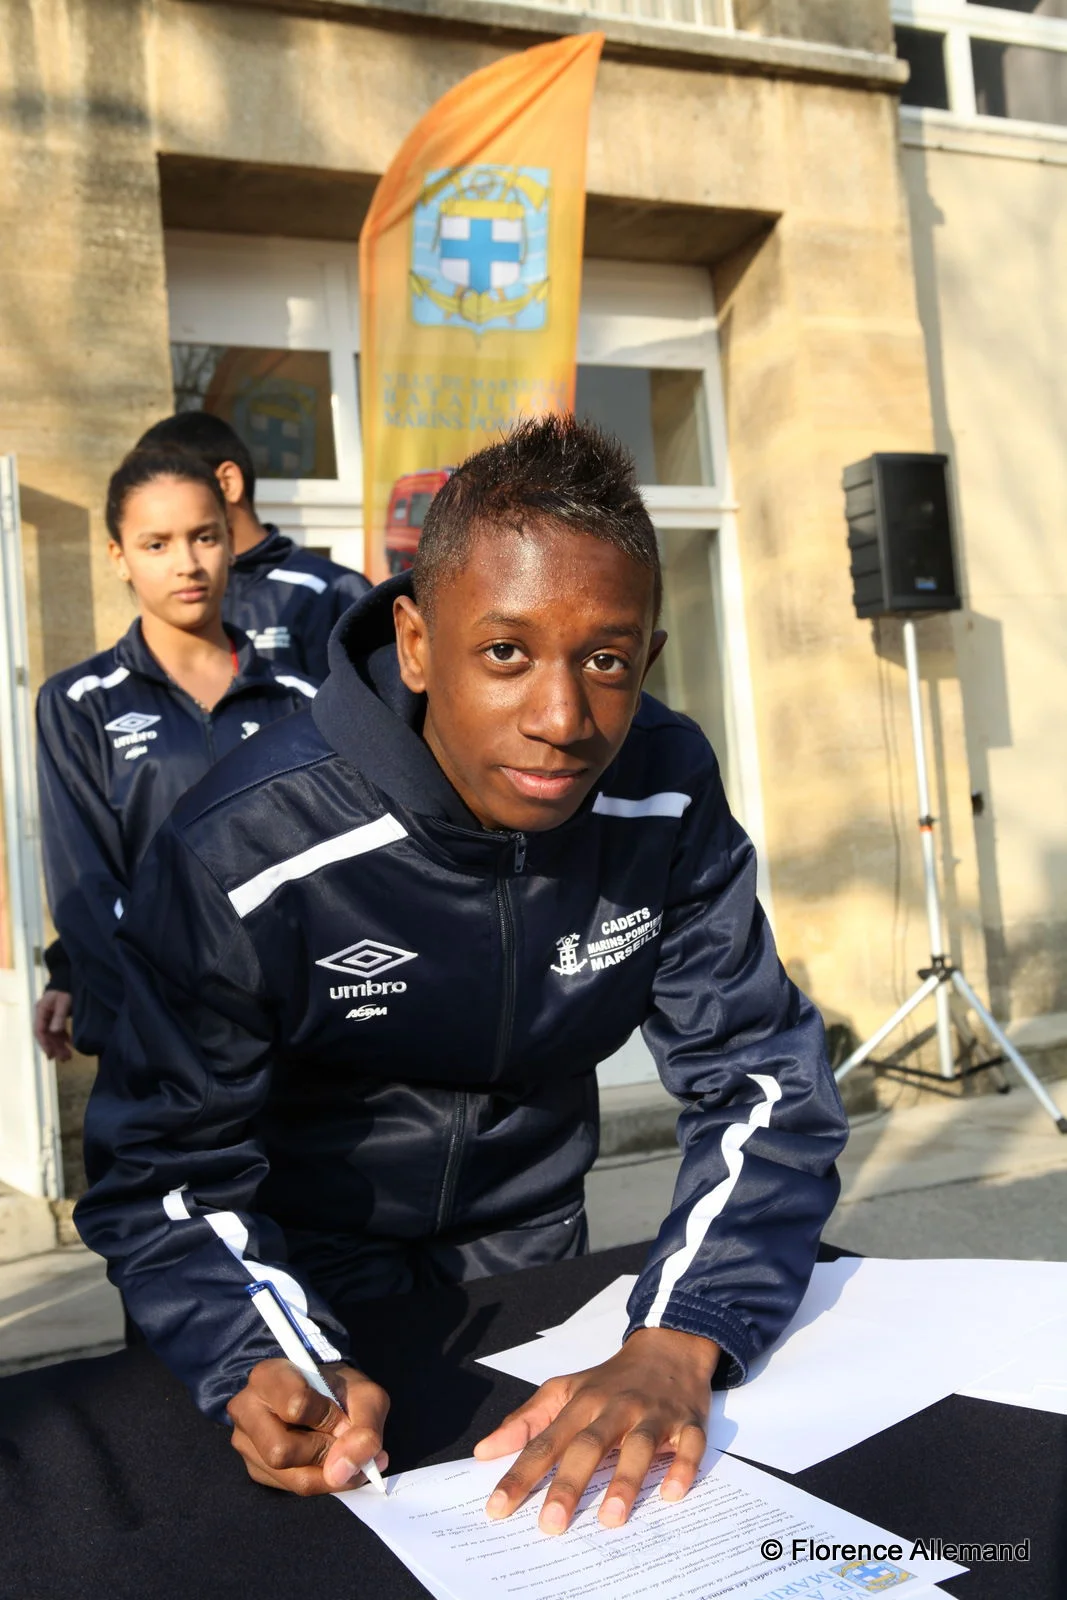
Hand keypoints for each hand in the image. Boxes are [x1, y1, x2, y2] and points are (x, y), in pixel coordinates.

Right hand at [34, 990, 72, 1061]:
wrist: (69, 979)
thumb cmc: (65, 989)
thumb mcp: (64, 1001)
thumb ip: (59, 1016)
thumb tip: (54, 1032)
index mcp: (41, 1011)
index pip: (40, 1031)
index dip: (45, 1044)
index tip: (51, 1054)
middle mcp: (44, 1015)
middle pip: (47, 1035)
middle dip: (55, 1048)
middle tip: (64, 1059)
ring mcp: (50, 1017)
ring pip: (53, 1035)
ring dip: (60, 1045)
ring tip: (68, 1057)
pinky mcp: (58, 1017)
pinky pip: (59, 1031)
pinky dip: (64, 1038)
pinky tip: (70, 1045)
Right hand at [227, 1359, 389, 1495]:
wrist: (326, 1395)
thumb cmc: (340, 1390)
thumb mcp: (366, 1396)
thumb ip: (365, 1428)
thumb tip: (342, 1471)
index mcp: (268, 1376)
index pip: (296, 1405)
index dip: (329, 1418)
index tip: (344, 1417)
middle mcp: (246, 1409)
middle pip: (281, 1451)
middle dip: (323, 1452)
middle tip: (343, 1441)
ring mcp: (245, 1442)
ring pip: (290, 1477)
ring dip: (328, 1472)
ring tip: (343, 1454)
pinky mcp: (255, 1468)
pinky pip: (291, 1489)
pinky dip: (321, 1481)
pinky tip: (328, 1461)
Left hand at [473, 1326, 718, 1533]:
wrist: (669, 1346)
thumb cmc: (611, 1379)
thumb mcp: (564, 1390)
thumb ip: (526, 1421)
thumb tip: (484, 1451)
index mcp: (582, 1403)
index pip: (545, 1442)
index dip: (521, 1475)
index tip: (498, 1508)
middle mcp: (615, 1408)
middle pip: (589, 1446)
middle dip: (569, 1485)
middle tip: (551, 1524)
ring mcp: (653, 1415)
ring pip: (638, 1447)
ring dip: (625, 1481)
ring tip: (610, 1519)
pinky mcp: (688, 1422)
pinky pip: (688, 1446)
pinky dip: (682, 1468)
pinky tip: (671, 1493)